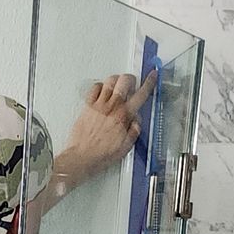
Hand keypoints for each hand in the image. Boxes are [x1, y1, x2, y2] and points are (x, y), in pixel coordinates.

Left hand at [56, 70, 156, 185]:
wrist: (82, 157)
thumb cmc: (101, 155)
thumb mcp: (125, 147)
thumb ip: (134, 131)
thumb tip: (137, 120)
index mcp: (124, 116)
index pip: (141, 94)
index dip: (149, 83)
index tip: (152, 76)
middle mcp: (112, 107)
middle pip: (125, 80)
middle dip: (131, 79)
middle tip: (131, 85)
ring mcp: (99, 104)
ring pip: (110, 80)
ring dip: (116, 80)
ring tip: (117, 87)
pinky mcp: (87, 105)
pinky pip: (95, 87)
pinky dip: (100, 86)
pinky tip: (102, 92)